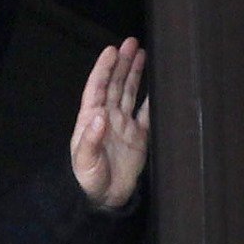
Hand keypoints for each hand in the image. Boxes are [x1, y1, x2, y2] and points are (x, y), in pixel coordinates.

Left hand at [72, 39, 149, 210]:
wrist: (104, 201)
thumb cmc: (88, 181)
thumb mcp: (84, 162)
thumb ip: (90, 139)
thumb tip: (99, 115)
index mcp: (91, 120)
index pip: (97, 89)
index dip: (104, 69)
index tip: (111, 50)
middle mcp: (108, 119)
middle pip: (115, 85)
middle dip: (122, 64)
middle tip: (131, 42)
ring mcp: (124, 126)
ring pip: (130, 93)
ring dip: (135, 74)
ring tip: (141, 53)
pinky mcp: (139, 137)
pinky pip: (147, 112)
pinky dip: (153, 98)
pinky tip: (159, 84)